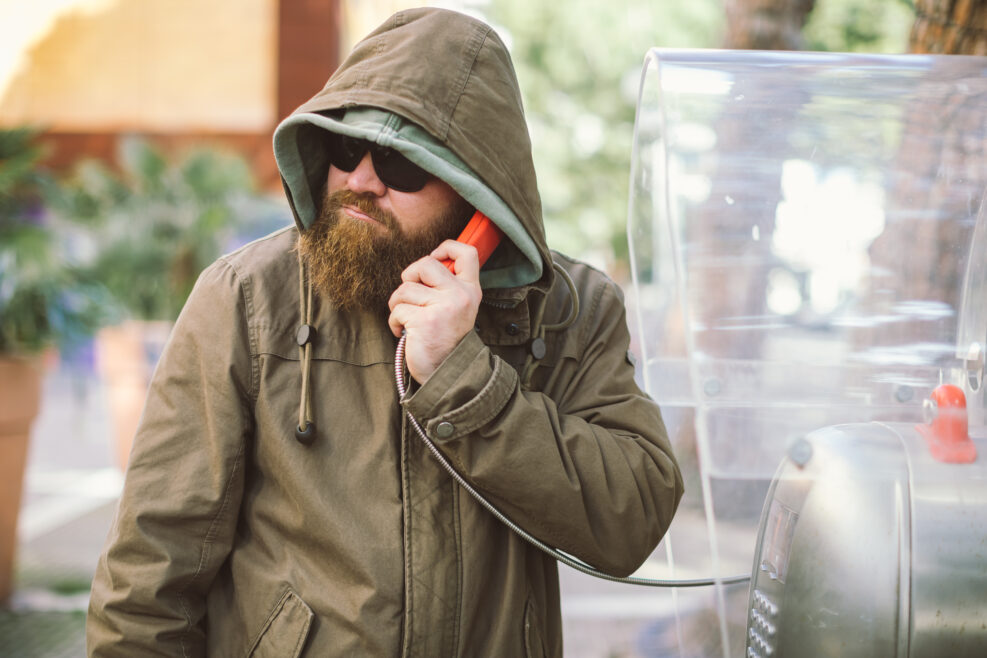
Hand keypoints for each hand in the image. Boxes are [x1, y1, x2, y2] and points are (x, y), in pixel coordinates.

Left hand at [388, 240, 482, 383]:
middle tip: (411, 295)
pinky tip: (404, 333)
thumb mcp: (457, 309)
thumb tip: (424, 265)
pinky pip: (397, 310)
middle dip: (409, 277)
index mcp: (470, 290)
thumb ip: (448, 287)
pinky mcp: (424, 321)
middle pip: (425, 264)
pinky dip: (394, 322)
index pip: (467, 253)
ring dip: (398, 304)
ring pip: (404, 289)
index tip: (434, 258)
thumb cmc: (446, 339)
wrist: (447, 374)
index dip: (446, 247)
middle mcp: (460, 296)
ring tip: (407, 320)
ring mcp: (443, 308)